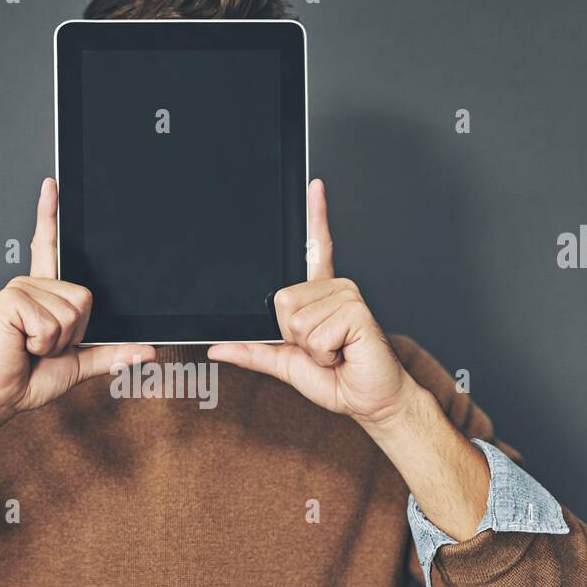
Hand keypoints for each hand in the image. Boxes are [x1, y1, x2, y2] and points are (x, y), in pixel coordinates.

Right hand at [0, 177, 156, 429]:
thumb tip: (147, 351)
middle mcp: (31, 284)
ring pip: (72, 311)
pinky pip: (52, 321)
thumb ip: (110, 353)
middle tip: (43, 347)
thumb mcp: (77, 364)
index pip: (48, 247)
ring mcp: (20, 288)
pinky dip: (43, 344)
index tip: (51, 185)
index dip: (49, 216)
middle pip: (85, 298)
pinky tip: (21, 345)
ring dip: (56, 342)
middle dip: (73, 333)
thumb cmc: (27, 379)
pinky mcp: (12, 298)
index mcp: (43, 293)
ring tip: (30, 347)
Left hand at [208, 178, 419, 431]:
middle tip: (320, 348)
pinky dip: (322, 353)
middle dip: (292, 336)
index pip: (316, 248)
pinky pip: (313, 333)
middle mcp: (334, 289)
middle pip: (281, 301)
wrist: (369, 400)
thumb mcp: (285, 365)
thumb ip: (253, 352)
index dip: (315, 217)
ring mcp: (347, 296)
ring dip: (309, 348)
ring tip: (333, 352)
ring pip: (295, 320)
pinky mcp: (355, 310)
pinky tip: (343, 352)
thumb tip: (217, 347)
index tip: (315, 186)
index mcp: (319, 295)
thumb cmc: (335, 379)